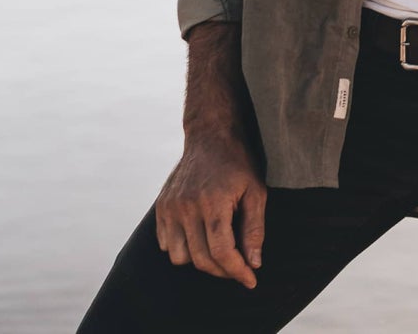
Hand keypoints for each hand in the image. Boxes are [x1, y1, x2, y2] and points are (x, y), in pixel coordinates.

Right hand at [154, 134, 267, 289]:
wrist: (210, 135)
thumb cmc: (237, 162)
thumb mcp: (256, 191)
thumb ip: (254, 228)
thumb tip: (254, 263)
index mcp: (213, 202)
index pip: (221, 252)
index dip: (237, 271)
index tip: (250, 280)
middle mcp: (187, 206)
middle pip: (201, 259)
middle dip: (223, 270)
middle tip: (239, 267)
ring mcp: (171, 207)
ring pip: (180, 257)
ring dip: (200, 260)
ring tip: (218, 248)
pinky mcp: (161, 207)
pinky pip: (166, 244)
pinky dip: (182, 248)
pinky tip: (199, 236)